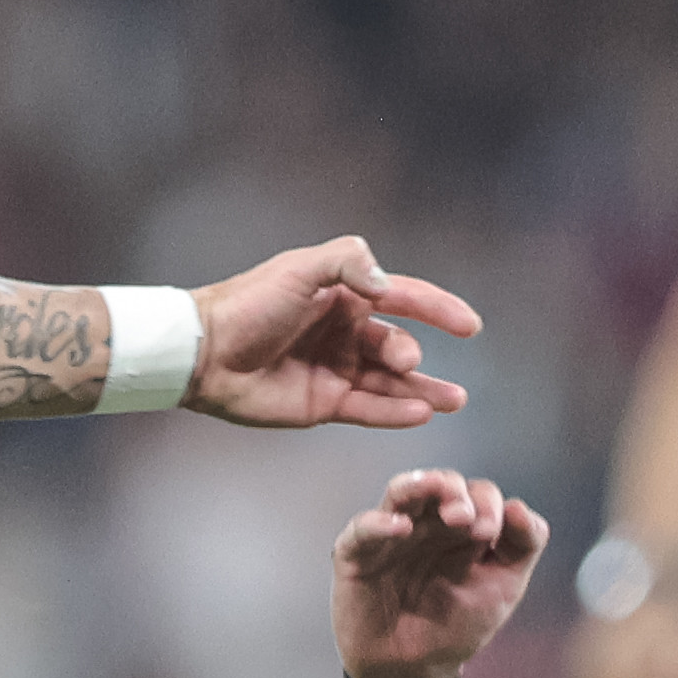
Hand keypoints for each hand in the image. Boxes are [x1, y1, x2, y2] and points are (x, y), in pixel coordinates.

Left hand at [188, 239, 477, 428]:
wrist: (206, 352)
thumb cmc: (249, 303)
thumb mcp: (301, 268)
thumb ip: (348, 263)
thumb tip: (387, 287)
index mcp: (343, 294)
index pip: (403, 297)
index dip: (438, 310)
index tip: (470, 326)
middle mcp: (344, 331)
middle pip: (395, 343)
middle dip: (411, 355)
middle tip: (410, 362)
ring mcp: (335, 369)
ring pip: (390, 382)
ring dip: (422, 391)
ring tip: (453, 400)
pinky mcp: (323, 404)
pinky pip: (369, 408)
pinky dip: (395, 412)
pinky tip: (420, 414)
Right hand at [333, 468, 548, 677]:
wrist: (413, 670)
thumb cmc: (456, 626)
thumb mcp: (504, 587)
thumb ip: (524, 545)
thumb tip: (518, 506)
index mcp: (463, 529)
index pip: (479, 494)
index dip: (489, 504)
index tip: (492, 533)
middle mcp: (428, 524)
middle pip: (442, 485)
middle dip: (458, 494)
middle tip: (467, 519)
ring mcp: (392, 536)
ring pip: (402, 491)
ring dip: (422, 485)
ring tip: (437, 491)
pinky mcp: (357, 555)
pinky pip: (362, 528)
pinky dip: (379, 523)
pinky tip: (400, 527)